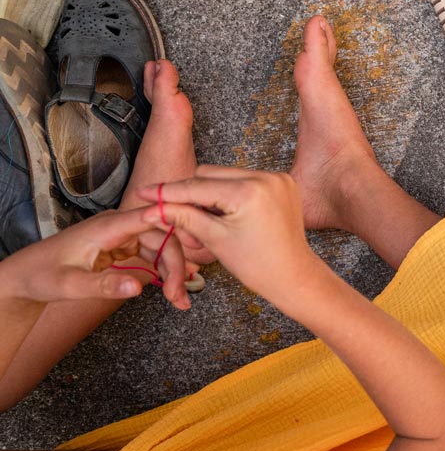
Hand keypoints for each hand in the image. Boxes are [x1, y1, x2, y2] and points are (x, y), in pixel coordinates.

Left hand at [0, 207, 190, 308]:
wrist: (24, 277)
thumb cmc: (41, 276)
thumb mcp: (69, 286)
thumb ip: (104, 286)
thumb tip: (138, 288)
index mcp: (108, 226)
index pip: (153, 218)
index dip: (179, 225)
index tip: (202, 243)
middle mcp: (118, 226)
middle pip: (163, 237)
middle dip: (176, 265)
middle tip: (181, 297)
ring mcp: (121, 237)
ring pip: (160, 247)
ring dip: (173, 272)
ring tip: (180, 300)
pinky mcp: (122, 248)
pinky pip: (151, 256)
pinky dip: (163, 274)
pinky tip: (172, 291)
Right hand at [137, 166, 323, 306]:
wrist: (294, 276)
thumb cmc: (257, 265)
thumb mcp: (214, 239)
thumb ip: (182, 217)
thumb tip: (150, 208)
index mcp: (249, 192)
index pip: (197, 186)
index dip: (167, 191)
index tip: (143, 192)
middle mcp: (266, 177)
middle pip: (210, 174)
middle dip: (190, 193)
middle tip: (173, 214)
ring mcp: (278, 178)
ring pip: (226, 176)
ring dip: (209, 192)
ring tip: (204, 220)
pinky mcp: (284, 182)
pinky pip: (245, 180)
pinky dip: (230, 192)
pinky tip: (225, 214)